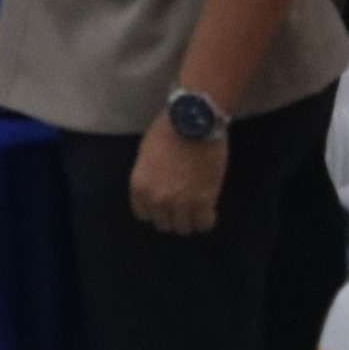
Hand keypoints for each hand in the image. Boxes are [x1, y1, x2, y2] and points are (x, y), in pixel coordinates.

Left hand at [129, 117, 226, 235]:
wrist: (192, 121)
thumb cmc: (167, 131)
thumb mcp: (145, 155)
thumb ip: (148, 177)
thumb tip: (155, 190)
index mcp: (139, 187)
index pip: (144, 215)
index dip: (156, 209)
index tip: (165, 203)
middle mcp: (156, 199)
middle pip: (164, 224)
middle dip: (173, 216)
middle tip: (183, 204)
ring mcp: (180, 203)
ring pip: (184, 228)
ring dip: (190, 219)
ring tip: (196, 207)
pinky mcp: (204, 201)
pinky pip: (204, 224)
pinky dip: (206, 219)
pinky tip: (209, 208)